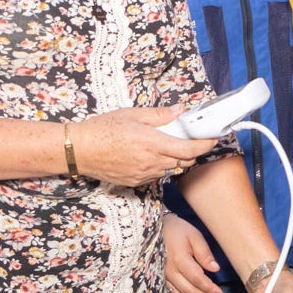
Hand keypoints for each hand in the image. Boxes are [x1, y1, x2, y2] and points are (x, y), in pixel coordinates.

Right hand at [71, 107, 216, 189]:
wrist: (79, 150)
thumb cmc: (103, 129)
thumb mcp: (132, 114)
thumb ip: (159, 115)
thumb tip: (179, 111)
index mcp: (152, 142)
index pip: (188, 149)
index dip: (205, 144)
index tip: (213, 137)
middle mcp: (150, 162)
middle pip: (184, 161)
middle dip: (192, 151)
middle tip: (190, 138)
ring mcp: (144, 174)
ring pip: (171, 169)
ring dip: (176, 159)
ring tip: (167, 144)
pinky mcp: (136, 182)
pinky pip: (157, 175)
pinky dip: (161, 165)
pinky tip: (151, 155)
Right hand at [164, 215, 222, 292]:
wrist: (155, 229)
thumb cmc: (177, 230)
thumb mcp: (194, 236)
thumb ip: (204, 253)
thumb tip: (215, 269)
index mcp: (179, 259)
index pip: (197, 279)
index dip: (209, 289)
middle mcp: (169, 271)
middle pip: (189, 291)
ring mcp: (163, 277)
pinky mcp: (160, 279)